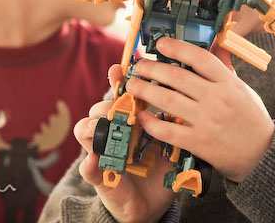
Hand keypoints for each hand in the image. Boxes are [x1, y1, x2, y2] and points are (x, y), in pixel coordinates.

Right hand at [73, 64, 175, 222]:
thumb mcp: (171, 143)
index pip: (119, 95)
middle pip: (100, 108)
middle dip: (106, 102)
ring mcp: (101, 151)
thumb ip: (175, 124)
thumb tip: (188, 101)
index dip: (117, 80)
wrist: (152, 203)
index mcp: (130, 119)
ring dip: (92, 126)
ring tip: (101, 127)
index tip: (119, 70)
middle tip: (117, 105)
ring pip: (85, 129)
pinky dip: (88, 163)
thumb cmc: (160, 168)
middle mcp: (113, 131)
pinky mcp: (98, 175)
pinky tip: (93, 161)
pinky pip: (86, 167)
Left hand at [125, 38, 274, 182]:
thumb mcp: (242, 87)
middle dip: (152, 68)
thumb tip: (215, 42)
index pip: (200, 58)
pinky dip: (151, 122)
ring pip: (168, 101)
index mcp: (228, 82)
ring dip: (145, 90)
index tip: (161, 43)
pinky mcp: (198, 142)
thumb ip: (224, 66)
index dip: (178, 48)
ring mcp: (206, 121)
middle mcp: (216, 99)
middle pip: (177, 78)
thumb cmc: (250, 118)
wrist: (262, 154)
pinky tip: (141, 115)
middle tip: (138, 66)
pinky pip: (168, 131)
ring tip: (132, 85)